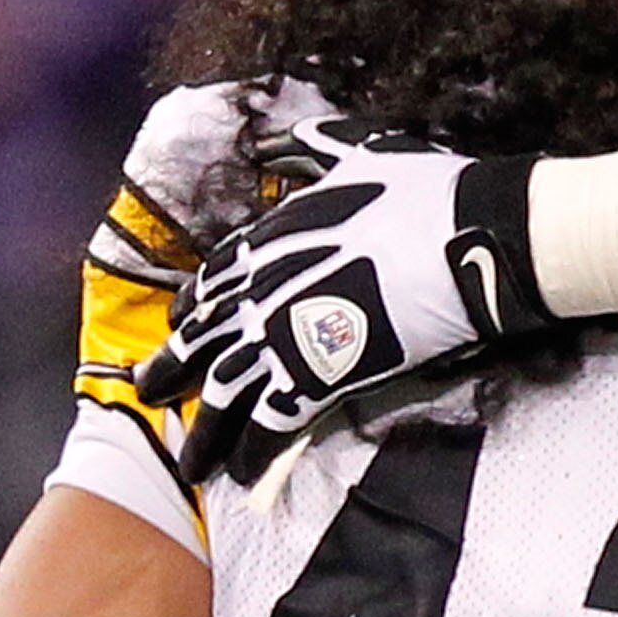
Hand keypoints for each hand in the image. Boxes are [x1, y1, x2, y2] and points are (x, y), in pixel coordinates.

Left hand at [137, 128, 546, 489]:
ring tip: (188, 462)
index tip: (178, 326)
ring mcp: (288, 329)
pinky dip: (252, 452)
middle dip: (172, 369)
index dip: (194, 306)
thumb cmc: (426, 191)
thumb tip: (283, 139)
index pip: (214, 277)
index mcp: (273, 234)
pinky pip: (272, 420)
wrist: (468, 233)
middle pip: (203, 336)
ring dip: (203, 430)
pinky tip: (239, 476)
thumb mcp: (357, 151)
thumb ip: (314, 150)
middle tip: (149, 395)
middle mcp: (266, 283)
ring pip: (225, 386)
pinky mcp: (320, 372)